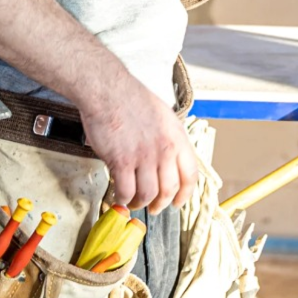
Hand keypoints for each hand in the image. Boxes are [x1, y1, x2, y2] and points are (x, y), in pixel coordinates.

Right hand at [81, 77, 199, 213]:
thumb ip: (169, 139)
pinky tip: (119, 197)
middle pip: (169, 189)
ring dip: (140, 202)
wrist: (107, 91)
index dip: (185, 194)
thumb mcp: (163, 115)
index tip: (178, 202)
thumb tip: (169, 159)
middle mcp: (164, 149)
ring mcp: (143, 156)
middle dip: (161, 203)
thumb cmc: (131, 98)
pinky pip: (126, 191)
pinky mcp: (121, 161)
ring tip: (134, 201)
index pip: (190, 175)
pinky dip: (123, 199)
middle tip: (154, 207)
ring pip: (148, 194)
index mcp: (177, 138)